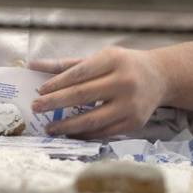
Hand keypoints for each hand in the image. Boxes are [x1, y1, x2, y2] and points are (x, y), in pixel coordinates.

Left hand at [30, 47, 166, 138]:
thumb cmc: (123, 65)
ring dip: (66, 125)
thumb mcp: (99, 58)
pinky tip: (69, 133)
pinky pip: (103, 132)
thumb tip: (33, 65)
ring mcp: (131, 105)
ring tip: (49, 128)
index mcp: (113, 60)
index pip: (79, 73)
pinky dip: (83, 134)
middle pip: (83, 95)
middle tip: (36, 108)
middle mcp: (124, 82)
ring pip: (92, 119)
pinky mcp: (134, 123)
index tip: (40, 91)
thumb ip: (66, 64)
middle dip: (55, 103)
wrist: (160, 77)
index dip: (57, 83)